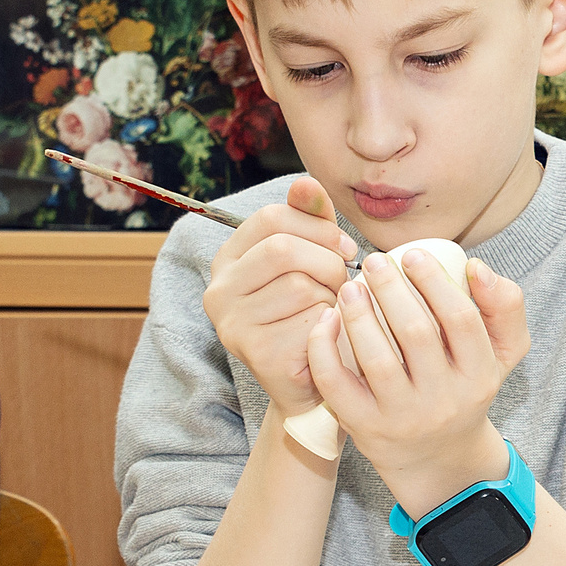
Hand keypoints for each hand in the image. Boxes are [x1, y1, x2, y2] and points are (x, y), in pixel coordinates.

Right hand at [201, 177, 359, 418]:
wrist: (316, 384)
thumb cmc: (315, 313)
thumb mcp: (312, 259)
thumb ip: (310, 220)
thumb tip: (308, 182)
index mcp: (229, 258)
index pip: (271, 217)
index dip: (318, 226)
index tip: (346, 247)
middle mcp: (219, 289)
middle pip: (283, 248)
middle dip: (328, 261)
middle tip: (344, 282)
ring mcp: (232, 324)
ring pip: (300, 286)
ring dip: (333, 297)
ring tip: (332, 311)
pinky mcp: (256, 353)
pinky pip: (310, 321)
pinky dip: (333, 326)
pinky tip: (329, 335)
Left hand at [312, 247, 530, 514]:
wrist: (438, 459)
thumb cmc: (466, 389)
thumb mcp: (502, 354)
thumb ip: (505, 306)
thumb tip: (475, 266)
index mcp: (479, 376)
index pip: (460, 320)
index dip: (434, 280)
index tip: (411, 253)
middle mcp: (444, 400)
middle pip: (416, 334)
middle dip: (391, 289)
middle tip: (374, 261)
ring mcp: (402, 418)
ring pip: (377, 358)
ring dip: (358, 314)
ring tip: (350, 287)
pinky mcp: (366, 428)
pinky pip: (337, 384)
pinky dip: (324, 349)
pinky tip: (326, 320)